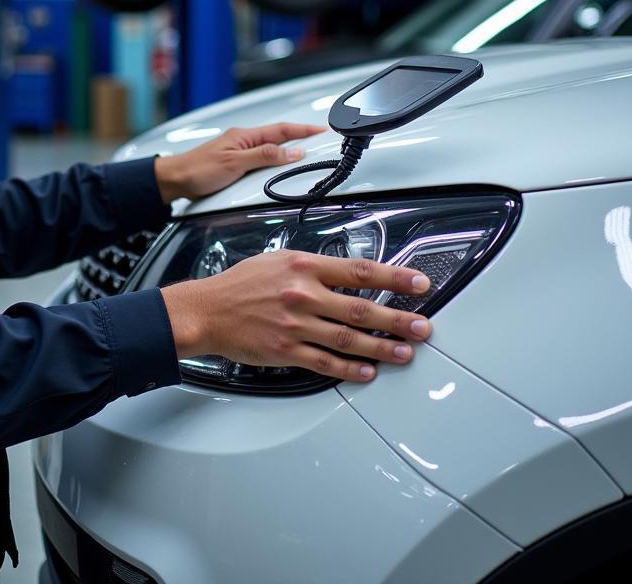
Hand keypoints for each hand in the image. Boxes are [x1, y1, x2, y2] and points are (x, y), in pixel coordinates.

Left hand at [154, 123, 325, 202]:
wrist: (174, 180)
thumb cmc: (197, 169)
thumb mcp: (235, 163)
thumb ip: (264, 156)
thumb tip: (292, 152)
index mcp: (245, 136)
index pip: (281, 130)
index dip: (303, 130)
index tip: (321, 130)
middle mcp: (243, 141)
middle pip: (277, 138)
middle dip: (299, 139)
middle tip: (319, 142)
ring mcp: (238, 152)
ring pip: (269, 150)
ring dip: (286, 151)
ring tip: (304, 154)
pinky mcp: (234, 164)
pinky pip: (259, 160)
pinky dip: (272, 162)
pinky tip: (276, 168)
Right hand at [161, 251, 432, 382]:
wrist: (208, 310)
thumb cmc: (241, 284)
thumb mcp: (279, 260)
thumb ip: (314, 267)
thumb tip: (349, 274)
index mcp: (305, 267)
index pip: (360, 271)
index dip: (395, 277)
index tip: (419, 283)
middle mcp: (304, 295)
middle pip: (362, 308)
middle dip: (398, 319)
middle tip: (423, 326)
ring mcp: (297, 326)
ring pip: (349, 339)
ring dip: (382, 348)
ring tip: (406, 352)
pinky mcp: (287, 351)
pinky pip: (325, 363)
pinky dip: (350, 370)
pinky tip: (368, 373)